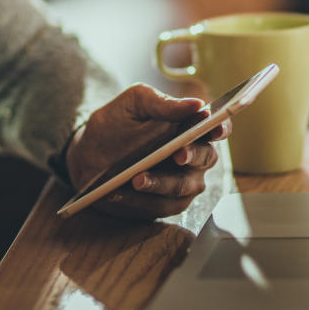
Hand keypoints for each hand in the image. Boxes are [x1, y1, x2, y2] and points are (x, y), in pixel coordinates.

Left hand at [65, 84, 231, 219]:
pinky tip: (124, 192)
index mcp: (190, 126)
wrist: (87, 155)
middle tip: (177, 154)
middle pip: (206, 158)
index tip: (215, 129)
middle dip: (192, 156)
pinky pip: (162, 206)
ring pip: (185, 186)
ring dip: (163, 183)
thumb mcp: (133, 103)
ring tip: (138, 178)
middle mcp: (193, 156)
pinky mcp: (165, 204)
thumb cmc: (115, 124)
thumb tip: (196, 104)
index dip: (221, 128)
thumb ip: (162, 102)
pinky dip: (144, 200)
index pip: (217, 127)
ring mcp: (182, 182)